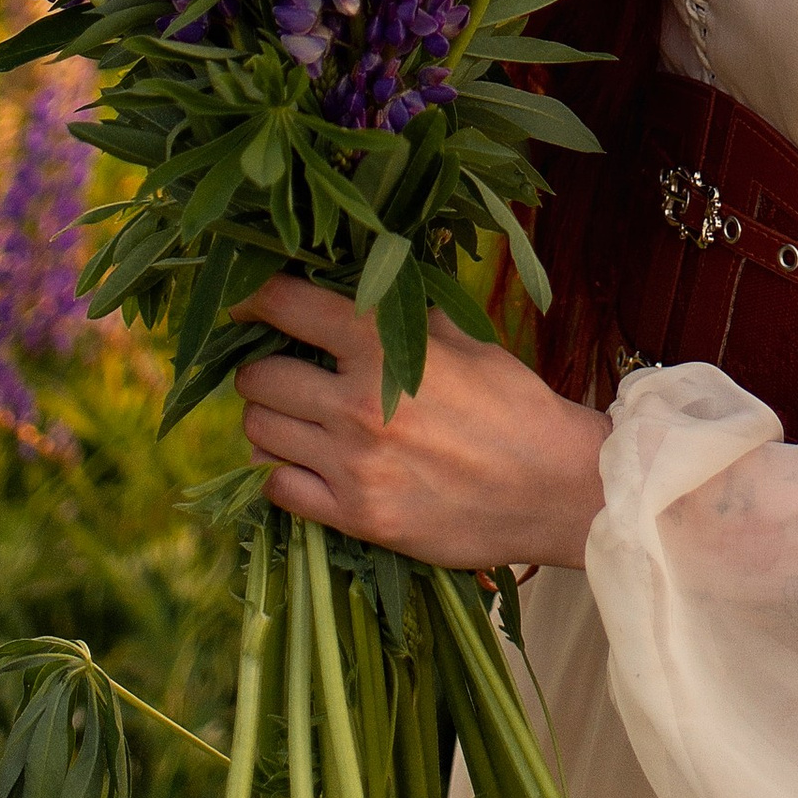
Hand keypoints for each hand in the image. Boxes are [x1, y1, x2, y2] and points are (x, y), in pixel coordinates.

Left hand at [233, 274, 611, 569]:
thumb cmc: (514, 405)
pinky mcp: (355, 516)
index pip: (286, 305)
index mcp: (384, 346)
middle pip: (257, 377)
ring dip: (270, 420)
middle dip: (263, 369)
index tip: (242, 299)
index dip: (252, 296)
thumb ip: (404, 312)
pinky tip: (308, 463)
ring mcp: (351, 465)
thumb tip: (363, 280)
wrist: (555, 487)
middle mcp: (356, 403)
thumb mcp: (463, 339)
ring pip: (259, 432)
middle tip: (285, 370)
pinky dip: (283, 472)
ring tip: (298, 418)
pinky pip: (277, 488)